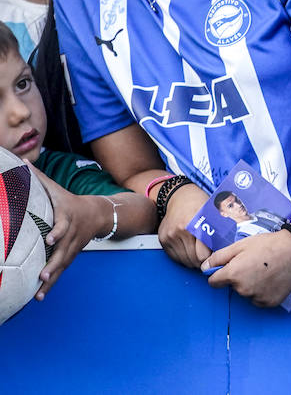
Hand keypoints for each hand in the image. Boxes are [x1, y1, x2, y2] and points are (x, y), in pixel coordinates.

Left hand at [31, 171, 110, 299]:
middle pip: (63, 250)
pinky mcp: (71, 255)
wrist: (101, 213)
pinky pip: (62, 270)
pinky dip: (51, 283)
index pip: (64, 225)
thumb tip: (21, 163)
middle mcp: (72, 234)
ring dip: (52, 277)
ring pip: (63, 264)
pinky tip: (39, 296)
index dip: (58, 232)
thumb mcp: (57, 189)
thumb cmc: (71, 201)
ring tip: (40, 289)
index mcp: (68, 217)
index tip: (51, 239)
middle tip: (43, 274)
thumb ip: (39, 178)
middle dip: (54, 263)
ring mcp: (73, 247)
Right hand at [158, 183, 211, 268]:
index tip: (215, 256)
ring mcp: (170, 236)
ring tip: (200, 253)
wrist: (179, 196)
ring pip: (183, 260)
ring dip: (193, 260)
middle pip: (193, 259)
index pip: (203, 255)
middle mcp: (180, 231)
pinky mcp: (163, 239)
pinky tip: (190, 250)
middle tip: (209, 257)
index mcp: (195, 224)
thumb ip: (218, 231)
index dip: (211, 258)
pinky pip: (174, 257)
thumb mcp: (212, 214)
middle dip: (202, 261)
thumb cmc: (200, 204)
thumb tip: (227, 249)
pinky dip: (183, 257)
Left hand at [203, 230, 290, 307]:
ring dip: (251, 285)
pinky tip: (272, 279)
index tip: (230, 267)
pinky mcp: (270, 303)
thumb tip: (204, 268)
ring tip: (266, 270)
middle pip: (232, 287)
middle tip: (254, 263)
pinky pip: (259, 300)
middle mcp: (243, 289)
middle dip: (238, 278)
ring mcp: (257, 297)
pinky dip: (263, 292)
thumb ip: (219, 257)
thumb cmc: (268, 244)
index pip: (213, 282)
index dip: (220, 273)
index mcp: (233, 274)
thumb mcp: (240, 245)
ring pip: (246, 294)